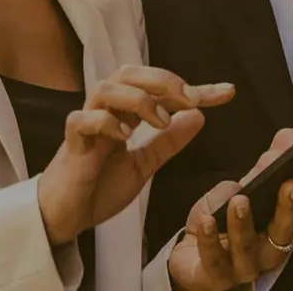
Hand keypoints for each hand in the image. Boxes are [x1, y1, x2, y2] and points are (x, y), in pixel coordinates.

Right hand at [36, 66, 234, 245]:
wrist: (65, 217)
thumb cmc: (98, 186)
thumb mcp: (144, 165)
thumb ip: (168, 142)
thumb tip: (200, 117)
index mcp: (125, 114)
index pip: (160, 89)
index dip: (194, 88)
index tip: (227, 92)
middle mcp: (106, 111)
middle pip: (129, 74)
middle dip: (164, 81)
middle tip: (191, 99)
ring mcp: (87, 124)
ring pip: (107, 88)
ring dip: (139, 99)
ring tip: (161, 121)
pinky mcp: (71, 143)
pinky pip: (82, 119)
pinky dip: (105, 121)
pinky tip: (124, 135)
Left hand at [167, 178, 292, 289]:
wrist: (188, 257)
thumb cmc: (218, 221)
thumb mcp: (233, 193)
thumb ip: (251, 180)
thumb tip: (268, 164)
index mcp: (276, 230)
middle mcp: (266, 251)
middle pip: (283, 234)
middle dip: (288, 210)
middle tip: (291, 186)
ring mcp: (244, 267)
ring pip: (247, 248)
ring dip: (243, 224)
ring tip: (239, 201)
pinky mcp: (217, 277)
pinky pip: (215, 261)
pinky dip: (210, 239)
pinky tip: (207, 220)